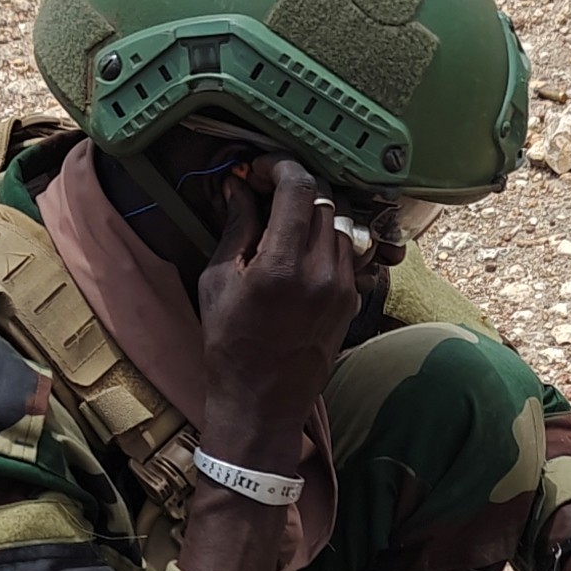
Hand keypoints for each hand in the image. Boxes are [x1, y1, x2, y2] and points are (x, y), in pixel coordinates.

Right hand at [193, 156, 360, 460]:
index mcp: (281, 267)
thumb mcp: (217, 282)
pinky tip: (299, 255)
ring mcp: (342, 287)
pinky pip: (346, 252)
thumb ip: (235, 228)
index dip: (280, 167)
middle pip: (320, 200)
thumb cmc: (230, 346)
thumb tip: (238, 187)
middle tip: (264, 194)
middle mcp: (320, 273)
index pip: (298, 187)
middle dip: (292, 189)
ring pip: (337, 223)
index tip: (260, 169)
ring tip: (281, 226)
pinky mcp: (352, 300)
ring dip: (310, 215)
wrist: (262, 404)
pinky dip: (324, 242)